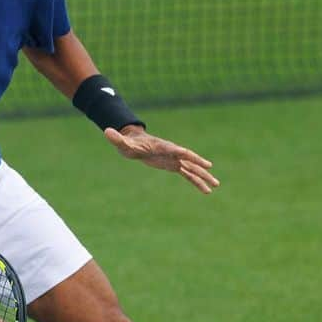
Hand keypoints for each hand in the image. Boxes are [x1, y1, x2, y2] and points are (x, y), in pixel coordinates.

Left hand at [103, 126, 219, 193]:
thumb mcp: (122, 143)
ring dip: (203, 177)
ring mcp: (174, 159)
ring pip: (192, 169)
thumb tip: (106, 131)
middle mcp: (172, 152)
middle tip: (213, 175)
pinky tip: (205, 190)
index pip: (178, 151)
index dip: (189, 156)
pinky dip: (196, 182)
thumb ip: (117, 138)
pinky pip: (187, 175)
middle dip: (201, 167)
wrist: (134, 143)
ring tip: (215, 186)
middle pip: (190, 160)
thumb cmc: (129, 143)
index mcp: (164, 147)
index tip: (202, 162)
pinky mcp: (173, 165)